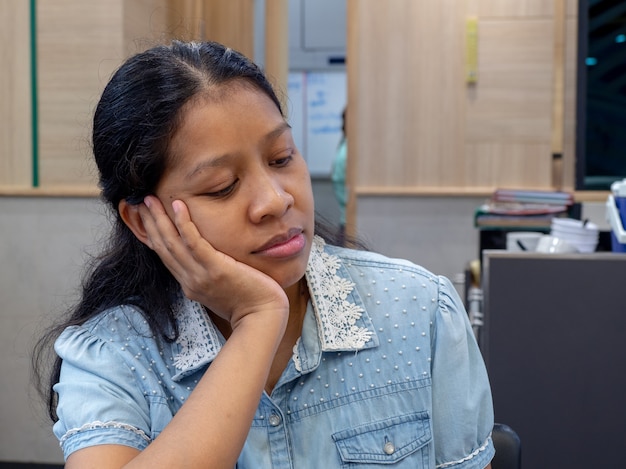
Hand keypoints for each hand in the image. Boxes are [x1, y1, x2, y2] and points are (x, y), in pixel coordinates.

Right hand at [139, 196, 288, 328]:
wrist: (263, 317)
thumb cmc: (250, 303)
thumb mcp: (220, 290)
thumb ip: (209, 276)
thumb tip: (208, 260)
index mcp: (190, 284)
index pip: (165, 257)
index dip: (152, 236)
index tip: (143, 217)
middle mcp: (190, 280)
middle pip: (162, 247)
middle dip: (149, 223)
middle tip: (139, 202)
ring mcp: (200, 275)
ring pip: (172, 243)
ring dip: (159, 219)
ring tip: (149, 199)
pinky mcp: (215, 269)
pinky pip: (194, 242)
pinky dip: (184, 223)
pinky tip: (178, 205)